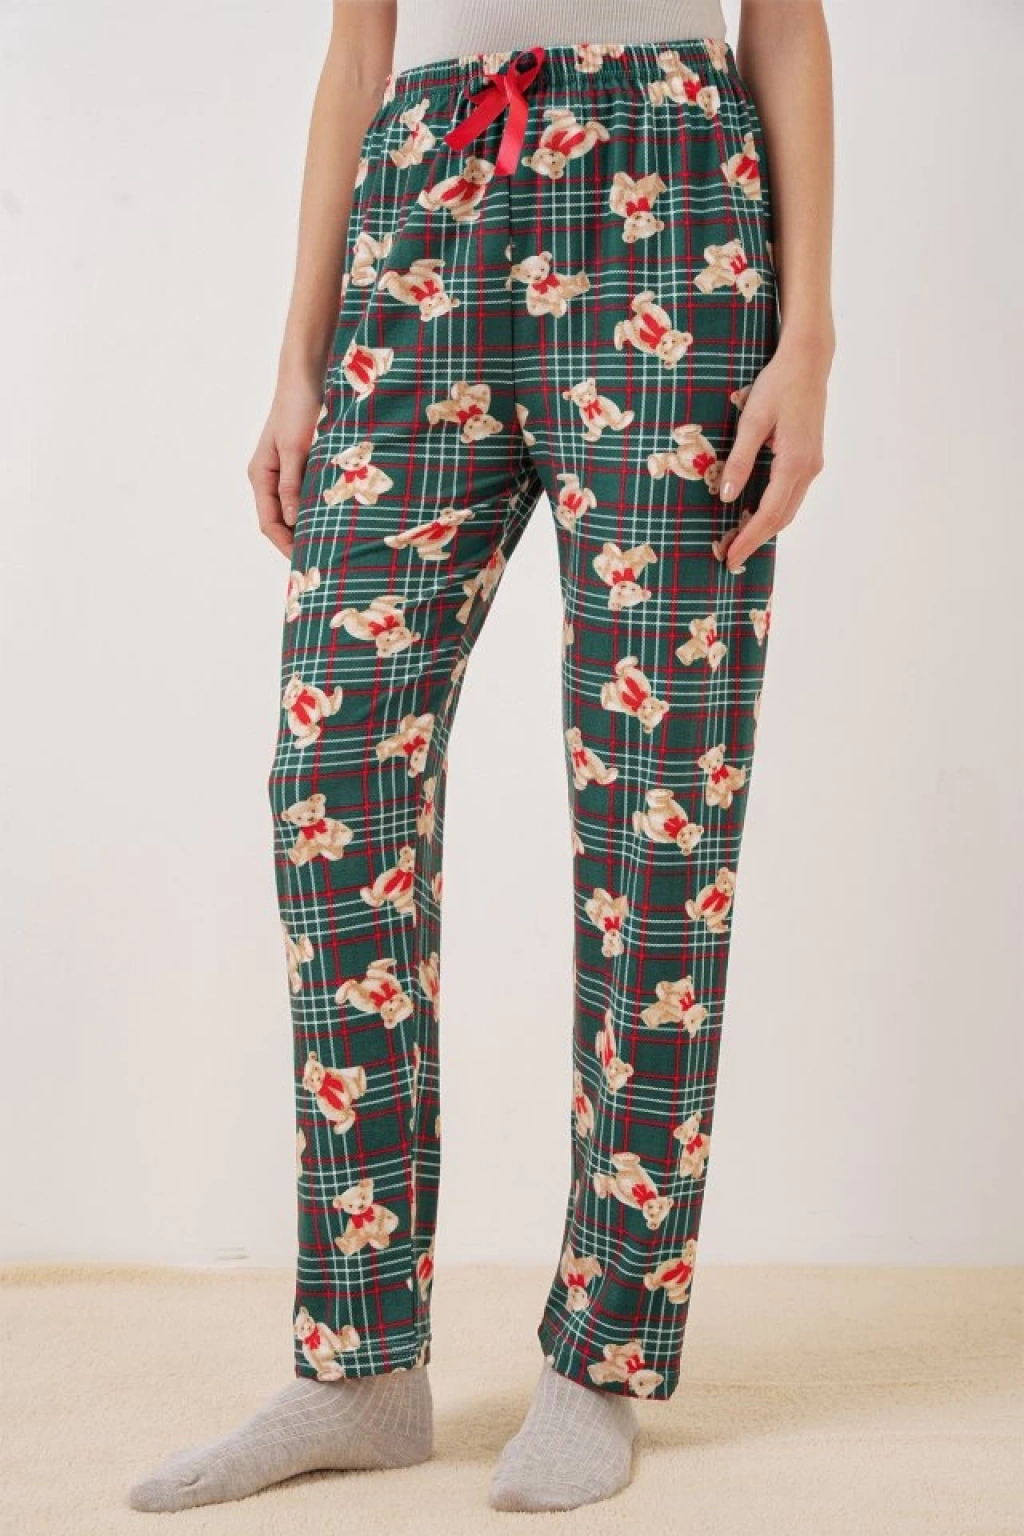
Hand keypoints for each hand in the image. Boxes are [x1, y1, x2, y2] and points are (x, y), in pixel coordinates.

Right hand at [248, 376, 323, 557]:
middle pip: (280, 521)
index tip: (306, 563)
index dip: (285, 546)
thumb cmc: (299, 409)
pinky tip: (334, 517)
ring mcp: (284, 472)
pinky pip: (305, 496)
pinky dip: (316, 509)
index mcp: (261, 476)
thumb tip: (291, 521)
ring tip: (331, 544)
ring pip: (293, 510)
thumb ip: (292, 485)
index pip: (269, 523)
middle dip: (297, 541)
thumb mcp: (296, 448)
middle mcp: (269, 478)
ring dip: (309, 526)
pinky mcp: (300, 465)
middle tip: (323, 561)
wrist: (306, 378)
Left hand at [717, 337, 830, 572]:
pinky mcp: (810, 458)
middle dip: (755, 539)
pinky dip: (773, 511)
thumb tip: (725, 497)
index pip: (769, 513)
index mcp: (794, 463)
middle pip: (781, 518)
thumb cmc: (778, 385)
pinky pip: (791, 495)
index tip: (730, 557)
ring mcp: (812, 465)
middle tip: (729, 557)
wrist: (809, 361)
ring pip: (788, 509)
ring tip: (737, 540)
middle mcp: (808, 469)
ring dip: (764, 527)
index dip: (748, 538)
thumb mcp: (752, 420)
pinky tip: (753, 514)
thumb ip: (740, 460)